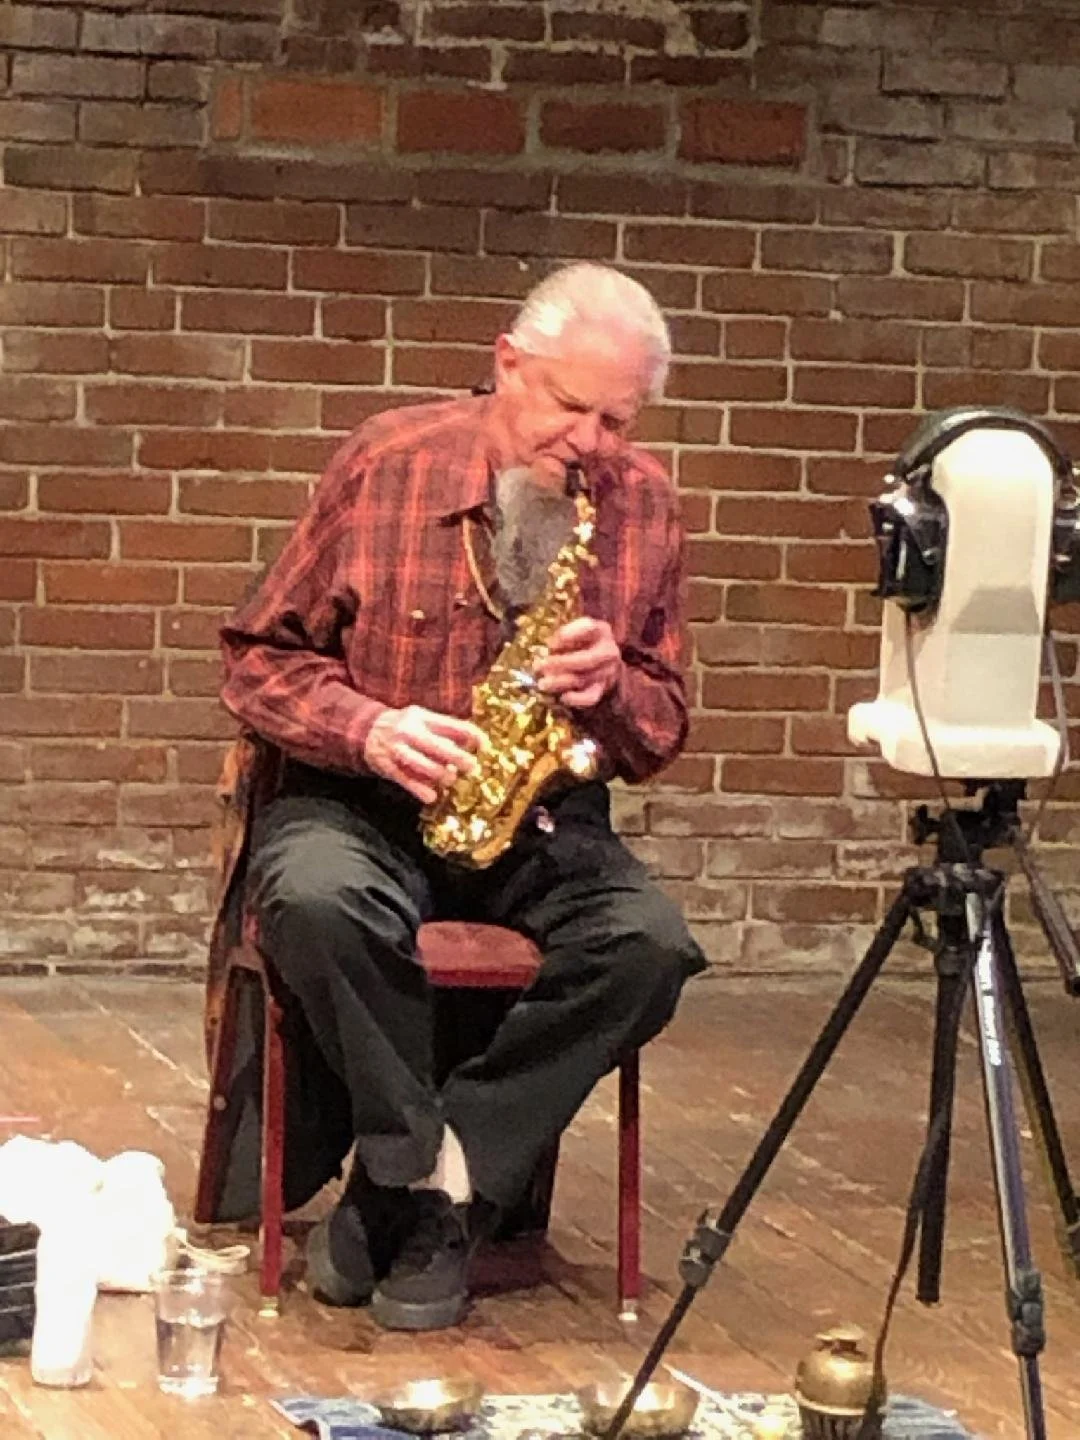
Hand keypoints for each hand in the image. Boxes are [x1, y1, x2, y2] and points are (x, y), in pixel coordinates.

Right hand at [363, 705, 484, 804]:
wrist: (366, 730)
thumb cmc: (403, 727)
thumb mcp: (422, 719)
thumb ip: (444, 729)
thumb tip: (472, 740)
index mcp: (422, 717)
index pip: (451, 724)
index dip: (471, 735)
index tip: (485, 745)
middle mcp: (409, 731)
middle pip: (438, 746)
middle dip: (459, 758)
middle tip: (473, 767)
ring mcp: (397, 749)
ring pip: (423, 764)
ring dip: (441, 775)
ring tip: (450, 779)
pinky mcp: (387, 766)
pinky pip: (405, 780)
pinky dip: (420, 790)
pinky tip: (432, 796)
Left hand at [534, 617, 621, 709]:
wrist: (600, 660)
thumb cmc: (580, 642)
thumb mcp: (573, 631)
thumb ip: (562, 636)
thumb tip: (548, 649)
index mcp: (601, 630)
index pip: (588, 628)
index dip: (567, 636)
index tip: (550, 645)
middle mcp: (609, 650)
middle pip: (587, 659)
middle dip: (560, 664)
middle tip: (539, 667)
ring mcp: (608, 671)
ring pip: (584, 679)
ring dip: (560, 682)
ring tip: (542, 684)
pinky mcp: (603, 688)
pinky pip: (591, 697)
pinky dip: (576, 699)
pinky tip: (563, 697)